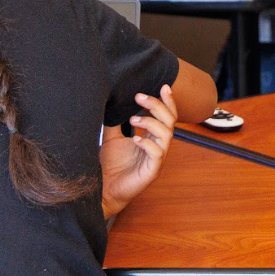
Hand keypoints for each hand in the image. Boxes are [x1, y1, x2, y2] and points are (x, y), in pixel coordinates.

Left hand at [101, 86, 178, 219]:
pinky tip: (135, 139)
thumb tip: (113, 102)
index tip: (164, 86)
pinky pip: (157, 153)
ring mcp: (157, 158)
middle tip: (140, 97)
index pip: (167, 116)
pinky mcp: (152, 171)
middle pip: (169, 121)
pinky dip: (148, 143)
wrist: (105, 189)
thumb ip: (116, 122)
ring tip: (134, 118)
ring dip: (151, 122)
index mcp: (153, 137)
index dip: (168, 101)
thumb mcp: (112, 138)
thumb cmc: (112, 165)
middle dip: (157, 106)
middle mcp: (159, 146)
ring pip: (166, 134)